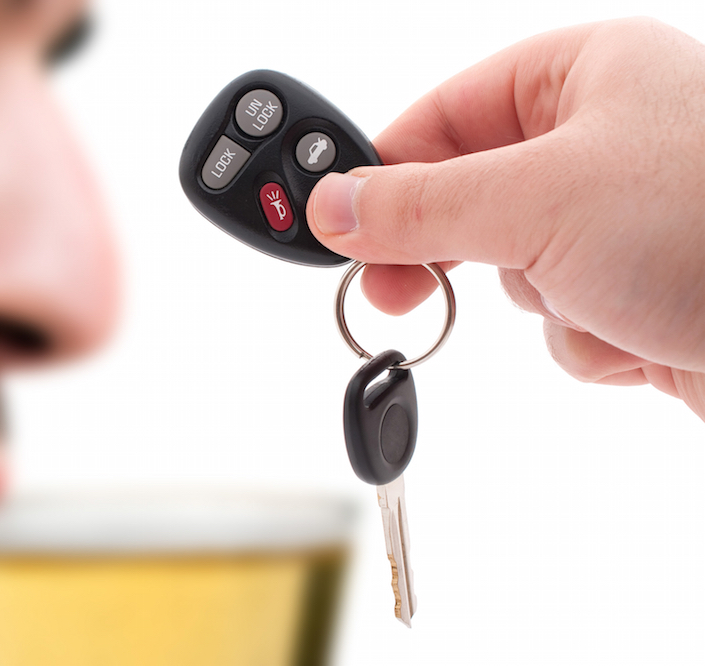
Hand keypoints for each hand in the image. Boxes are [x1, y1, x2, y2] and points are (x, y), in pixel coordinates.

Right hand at [307, 18, 704, 420]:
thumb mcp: (537, 201)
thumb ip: (419, 204)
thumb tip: (333, 208)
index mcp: (582, 75)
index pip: (439, 114)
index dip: (381, 172)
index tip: (332, 227)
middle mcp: (603, 140)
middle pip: (469, 196)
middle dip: (457, 251)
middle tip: (401, 290)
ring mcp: (624, 221)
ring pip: (513, 270)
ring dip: (542, 302)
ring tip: (600, 298)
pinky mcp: (641, 290)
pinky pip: (563, 319)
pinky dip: (588, 339)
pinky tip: (641, 330)